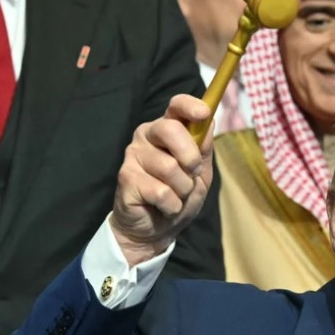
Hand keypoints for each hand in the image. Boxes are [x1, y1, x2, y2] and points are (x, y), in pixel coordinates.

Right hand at [110, 95, 213, 266]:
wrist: (156, 228)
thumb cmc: (179, 195)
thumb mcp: (200, 173)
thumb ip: (204, 149)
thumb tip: (209, 122)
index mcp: (167, 129)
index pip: (176, 106)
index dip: (190, 106)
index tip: (203, 113)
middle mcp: (147, 136)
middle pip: (171, 130)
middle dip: (191, 157)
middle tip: (193, 174)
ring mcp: (133, 155)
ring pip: (170, 167)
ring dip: (183, 189)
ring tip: (176, 196)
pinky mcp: (126, 178)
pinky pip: (161, 191)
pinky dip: (172, 204)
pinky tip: (164, 206)